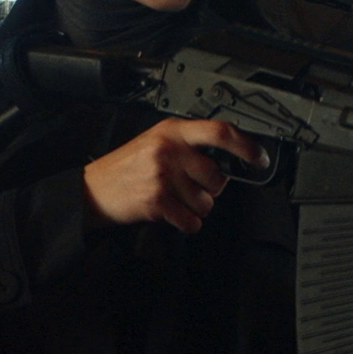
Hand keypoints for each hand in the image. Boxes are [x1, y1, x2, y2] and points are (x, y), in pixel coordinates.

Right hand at [81, 118, 266, 232]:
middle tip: (193, 189)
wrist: (93, 189)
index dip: (246, 146)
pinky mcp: (157, 200)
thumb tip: (229, 155)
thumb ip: (188, 143)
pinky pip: (191, 220)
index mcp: (173, 131)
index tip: (259, 158)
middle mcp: (169, 149)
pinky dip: (186, 223)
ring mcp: (163, 174)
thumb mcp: (156, 141)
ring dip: (196, 208)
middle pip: (217, 176)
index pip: (220, 132)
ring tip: (174, 199)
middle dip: (212, 190)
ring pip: (206, 202)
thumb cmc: (126, 167)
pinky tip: (171, 214)